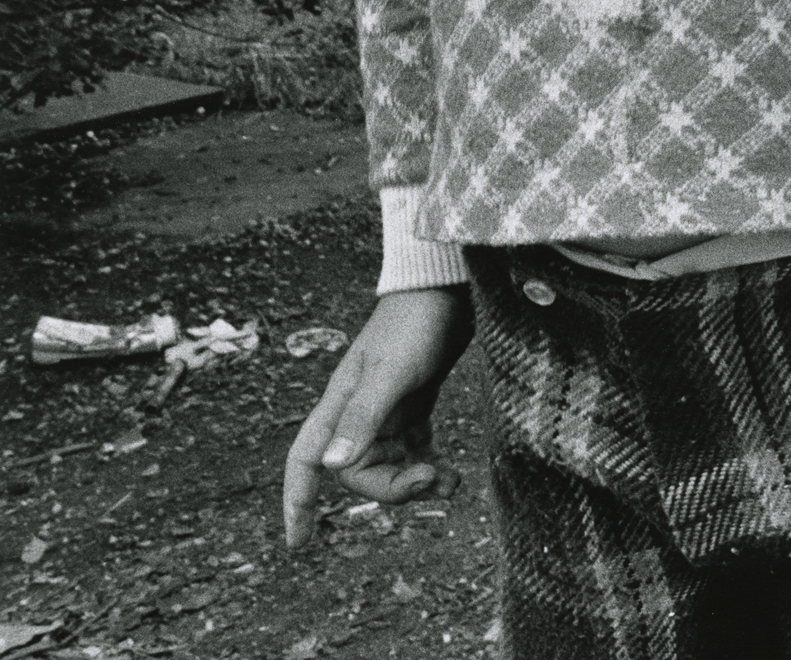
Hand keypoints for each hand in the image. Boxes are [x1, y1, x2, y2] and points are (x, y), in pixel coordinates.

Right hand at [283, 286, 474, 548]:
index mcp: (340, 405)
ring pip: (388, 465)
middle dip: (393, 488)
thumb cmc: (415, 324)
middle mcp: (357, 412)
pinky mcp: (414, 403)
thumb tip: (333, 467)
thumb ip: (363, 418)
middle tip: (433, 480)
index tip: (298, 544)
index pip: (305, 462)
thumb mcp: (391, 372)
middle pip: (359, 473)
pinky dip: (427, 465)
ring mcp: (386, 409)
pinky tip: (451, 471)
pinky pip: (412, 450)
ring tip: (451, 480)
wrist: (445, 288)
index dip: (297, 501)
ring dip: (415, 480)